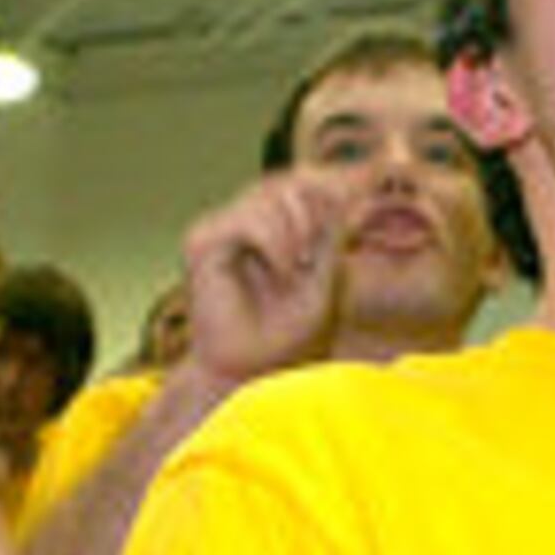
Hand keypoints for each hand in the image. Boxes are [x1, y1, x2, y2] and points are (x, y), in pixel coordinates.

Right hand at [177, 172, 350, 394]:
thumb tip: (338, 189)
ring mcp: (217, 230)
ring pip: (266, 196)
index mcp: (264, 228)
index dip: (327, 186)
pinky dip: (275, 241)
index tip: (353, 210)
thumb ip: (328, 235)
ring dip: (295, 230)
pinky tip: (283, 269)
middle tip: (316, 253)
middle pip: (283, 181)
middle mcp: (238, 223)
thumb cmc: (283, 334)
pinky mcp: (200, 242)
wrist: (249, 372)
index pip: (296, 183)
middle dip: (312, 210)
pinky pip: (248, 219)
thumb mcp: (322, 277)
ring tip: (299, 267)